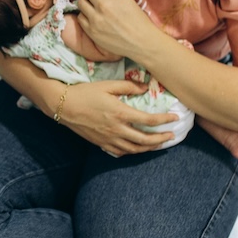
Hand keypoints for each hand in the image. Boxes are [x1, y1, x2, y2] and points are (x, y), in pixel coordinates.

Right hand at [57, 79, 176, 155]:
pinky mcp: (101, 143)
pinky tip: (137, 147)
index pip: (149, 120)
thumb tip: (145, 87)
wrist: (63, 105)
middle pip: (145, 139)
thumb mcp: (107, 85)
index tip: (174, 118)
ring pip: (135, 149)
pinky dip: (133, 151)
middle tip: (171, 136)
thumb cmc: (85, 92)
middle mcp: (117, 129)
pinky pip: (121, 152)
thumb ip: (128, 86)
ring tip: (158, 144)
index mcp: (121, 113)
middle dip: (161, 139)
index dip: (165, 120)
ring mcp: (109, 139)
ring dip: (149, 148)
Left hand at [75, 0, 159, 61]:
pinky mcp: (91, 30)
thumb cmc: (138, 21)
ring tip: (94, 8)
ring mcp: (95, 18)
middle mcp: (103, 4)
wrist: (141, 42)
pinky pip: (80, 17)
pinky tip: (93, 18)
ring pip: (81, 2)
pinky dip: (85, 16)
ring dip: (87, 3)